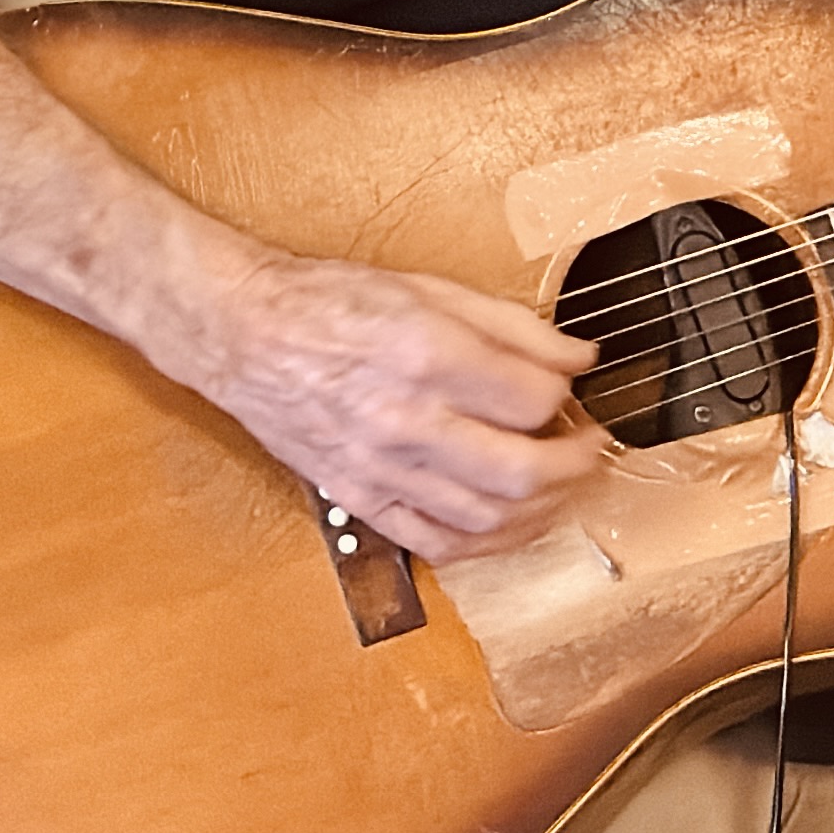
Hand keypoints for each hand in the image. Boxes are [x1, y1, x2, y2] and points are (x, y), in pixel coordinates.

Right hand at [165, 250, 599, 561]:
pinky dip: (485, 543)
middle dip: (576, 465)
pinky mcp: (359, 497)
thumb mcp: (430, 289)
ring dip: (542, 510)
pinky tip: (509, 523)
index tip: (578, 391)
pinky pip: (436, 543)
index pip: (535, 399)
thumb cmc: (327, 303)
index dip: (571, 397)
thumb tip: (577, 357)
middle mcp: (406, 420)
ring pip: (487, 519)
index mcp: (427, 356)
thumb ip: (512, 327)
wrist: (241, 333)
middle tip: (592, 448)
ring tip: (562, 486)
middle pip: (522, 472)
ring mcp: (380, 469)